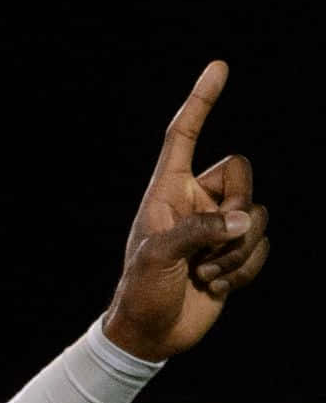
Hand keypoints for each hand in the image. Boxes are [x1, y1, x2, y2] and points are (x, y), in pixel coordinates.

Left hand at [103, 61, 267, 360]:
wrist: (151, 334)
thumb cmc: (141, 292)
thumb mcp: (159, 257)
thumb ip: (198, 232)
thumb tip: (240, 222)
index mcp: (166, 192)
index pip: (183, 136)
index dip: (200, 102)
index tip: (218, 67)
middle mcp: (194, 202)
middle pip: (241, 174)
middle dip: (235, 211)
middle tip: (207, 248)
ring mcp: (216, 227)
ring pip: (256, 215)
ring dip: (236, 252)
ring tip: (203, 274)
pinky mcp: (233, 253)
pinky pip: (261, 246)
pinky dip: (244, 270)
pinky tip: (214, 287)